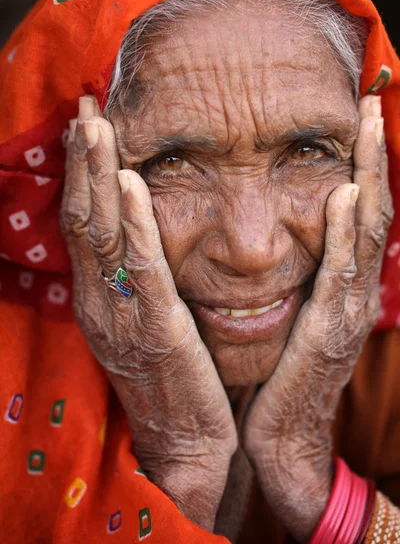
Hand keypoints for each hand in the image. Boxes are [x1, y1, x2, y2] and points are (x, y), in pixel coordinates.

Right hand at [60, 96, 236, 530]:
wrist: (185, 440)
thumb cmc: (170, 375)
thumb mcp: (145, 320)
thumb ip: (139, 279)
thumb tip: (143, 231)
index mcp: (99, 297)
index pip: (83, 223)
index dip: (81, 172)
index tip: (86, 126)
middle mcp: (100, 299)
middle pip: (83, 217)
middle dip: (82, 159)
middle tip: (86, 107)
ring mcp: (121, 313)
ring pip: (101, 234)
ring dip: (96, 175)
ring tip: (95, 125)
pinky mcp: (155, 328)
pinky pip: (140, 268)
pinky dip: (132, 223)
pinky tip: (128, 182)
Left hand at [243, 95, 393, 541]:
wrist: (283, 429)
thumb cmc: (286, 368)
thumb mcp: (300, 311)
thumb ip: (308, 273)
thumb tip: (304, 230)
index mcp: (345, 281)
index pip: (360, 210)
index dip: (363, 164)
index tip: (358, 117)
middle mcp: (356, 286)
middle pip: (371, 208)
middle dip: (372, 154)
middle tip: (371, 104)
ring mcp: (349, 306)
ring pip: (366, 229)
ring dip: (367, 176)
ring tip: (366, 126)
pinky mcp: (330, 327)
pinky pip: (342, 270)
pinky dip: (346, 231)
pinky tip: (345, 194)